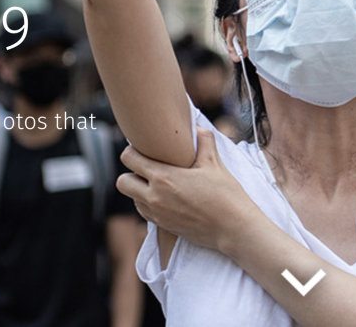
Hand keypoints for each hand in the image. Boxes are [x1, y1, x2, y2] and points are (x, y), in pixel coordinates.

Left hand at [116, 128, 255, 251]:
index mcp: (164, 177)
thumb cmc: (225, 195)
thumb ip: (204, 141)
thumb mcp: (214, 163)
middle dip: (132, 172)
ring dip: (140, 189)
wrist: (233, 228)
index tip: (145, 149)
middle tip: (150, 168)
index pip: (129, 159)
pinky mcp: (162, 226)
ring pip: (132, 198)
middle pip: (123, 182)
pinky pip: (144, 211)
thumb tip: (198, 128)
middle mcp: (154, 197)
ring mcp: (157, 214)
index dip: (133, 150)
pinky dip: (149, 203)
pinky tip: (167, 197)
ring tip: (161, 183)